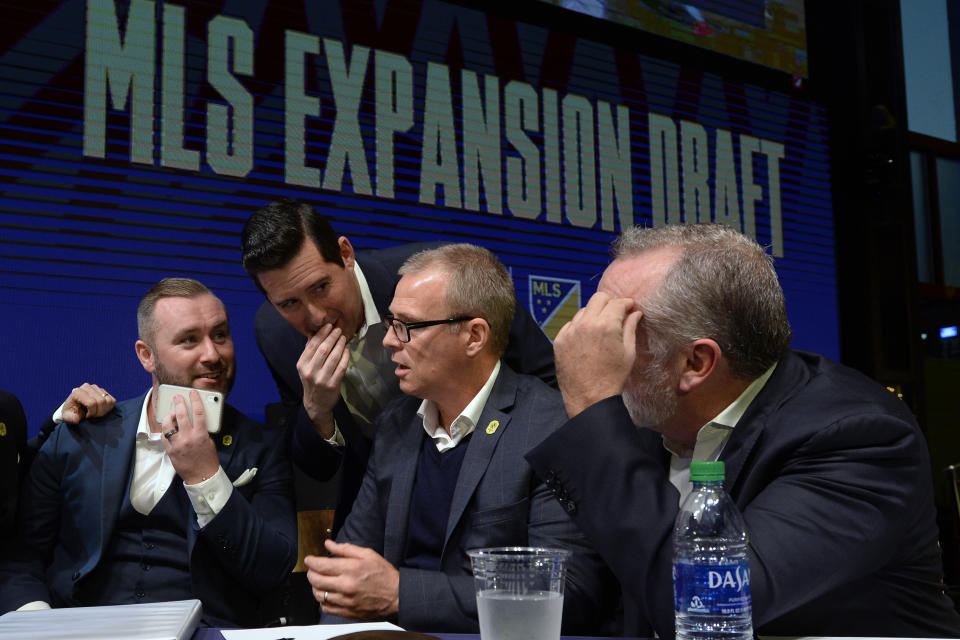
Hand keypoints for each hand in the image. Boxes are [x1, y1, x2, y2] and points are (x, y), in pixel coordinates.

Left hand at [61, 383, 114, 422]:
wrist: (74, 407)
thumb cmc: (70, 412)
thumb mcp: (67, 417)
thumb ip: (71, 418)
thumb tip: (76, 419)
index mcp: (77, 392)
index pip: (92, 403)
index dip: (92, 413)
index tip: (87, 417)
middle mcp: (87, 387)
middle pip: (101, 401)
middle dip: (99, 412)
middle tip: (93, 416)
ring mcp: (96, 388)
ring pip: (108, 401)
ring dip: (104, 410)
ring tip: (96, 413)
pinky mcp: (103, 390)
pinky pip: (112, 400)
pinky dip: (109, 408)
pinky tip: (101, 410)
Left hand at [160, 390, 220, 484]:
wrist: (202, 476)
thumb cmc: (208, 459)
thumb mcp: (210, 442)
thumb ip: (202, 430)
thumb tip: (195, 420)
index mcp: (201, 435)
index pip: (198, 412)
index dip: (195, 400)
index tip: (193, 393)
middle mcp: (188, 438)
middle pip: (182, 415)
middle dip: (179, 403)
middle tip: (177, 397)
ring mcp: (177, 444)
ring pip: (168, 425)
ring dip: (169, 417)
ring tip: (171, 414)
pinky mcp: (170, 451)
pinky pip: (165, 437)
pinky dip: (166, 431)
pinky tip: (168, 428)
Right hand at [297, 324, 349, 438]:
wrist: (316, 403)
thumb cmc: (311, 381)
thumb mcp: (305, 367)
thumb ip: (309, 351)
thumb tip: (314, 332)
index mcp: (302, 364)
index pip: (312, 345)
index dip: (322, 334)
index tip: (329, 326)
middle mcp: (310, 371)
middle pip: (323, 349)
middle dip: (332, 337)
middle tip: (338, 330)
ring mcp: (321, 379)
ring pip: (333, 357)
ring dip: (340, 345)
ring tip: (343, 338)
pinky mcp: (332, 385)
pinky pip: (341, 367)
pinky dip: (345, 357)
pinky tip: (346, 351)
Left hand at [304, 539, 398, 620]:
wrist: (396, 596)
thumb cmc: (384, 574)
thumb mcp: (368, 554)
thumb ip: (345, 549)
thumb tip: (329, 544)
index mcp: (351, 568)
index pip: (321, 565)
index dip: (311, 561)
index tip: (309, 559)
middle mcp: (346, 585)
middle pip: (315, 580)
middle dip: (311, 572)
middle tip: (313, 569)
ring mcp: (345, 600)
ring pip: (318, 595)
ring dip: (315, 586)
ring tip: (320, 581)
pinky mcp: (346, 612)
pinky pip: (325, 608)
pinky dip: (322, 601)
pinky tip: (327, 594)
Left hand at [554, 292, 641, 417]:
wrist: (589, 399)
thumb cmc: (613, 378)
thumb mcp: (628, 353)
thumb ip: (630, 328)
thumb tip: (635, 313)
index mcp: (606, 326)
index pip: (617, 303)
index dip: (626, 303)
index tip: (630, 307)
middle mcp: (585, 324)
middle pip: (598, 299)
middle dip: (610, 303)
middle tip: (616, 313)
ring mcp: (569, 332)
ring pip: (583, 311)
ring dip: (594, 315)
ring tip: (601, 329)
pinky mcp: (559, 341)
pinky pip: (571, 325)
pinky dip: (580, 327)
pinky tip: (587, 339)